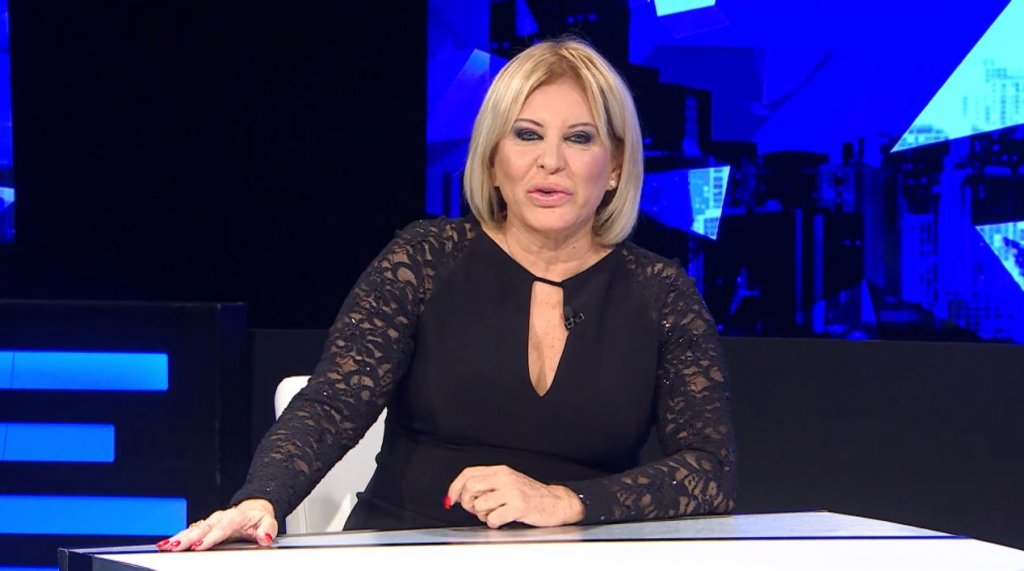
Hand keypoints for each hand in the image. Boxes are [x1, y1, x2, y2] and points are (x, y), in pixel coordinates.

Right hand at [156, 498, 276, 551]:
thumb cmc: (258, 518)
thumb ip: (267, 529)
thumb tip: (265, 537)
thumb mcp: (269, 522)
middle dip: (189, 538)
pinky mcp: (205, 526)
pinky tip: (166, 544)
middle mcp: (220, 517)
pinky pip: (190, 531)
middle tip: (176, 547)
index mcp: (236, 517)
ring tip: (166, 546)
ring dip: (179, 537)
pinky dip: (178, 537)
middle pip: (203, 528)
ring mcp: (211, 521)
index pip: (223, 527)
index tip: (200, 545)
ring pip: (193, 529)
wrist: (254, 508)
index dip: (211, 537)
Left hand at [446, 465, 583, 528]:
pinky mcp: (519, 506)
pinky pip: (493, 519)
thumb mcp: (507, 483)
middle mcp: (505, 478)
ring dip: (482, 515)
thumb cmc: (530, 495)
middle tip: (475, 510)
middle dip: (467, 502)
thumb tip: (459, 495)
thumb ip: (487, 485)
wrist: (556, 502)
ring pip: (479, 505)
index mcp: (500, 470)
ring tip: (494, 514)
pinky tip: (502, 520)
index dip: (455, 487)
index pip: (469, 473)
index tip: (451, 499)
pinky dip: (493, 523)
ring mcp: (512, 491)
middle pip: (470, 487)